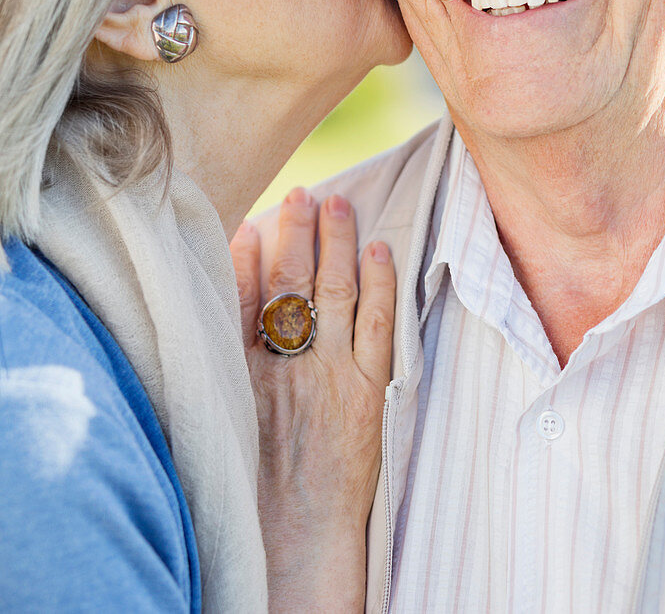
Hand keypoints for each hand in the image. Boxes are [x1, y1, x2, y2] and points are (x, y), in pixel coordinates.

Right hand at [230, 188, 395, 613]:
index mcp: (243, 373)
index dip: (250, 253)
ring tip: (340, 204)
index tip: (255, 221)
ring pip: (336, 290)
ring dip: (337, 242)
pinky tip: (380, 250)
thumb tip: (217, 316)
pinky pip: (378, 324)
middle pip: (292, 281)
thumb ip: (221, 365)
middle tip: (304, 193)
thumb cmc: (252, 485)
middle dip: (297, 232)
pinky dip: (380, 283)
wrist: (296, 538)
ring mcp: (332, 374)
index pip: (245, 295)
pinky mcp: (371, 390)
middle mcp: (286, 364)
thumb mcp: (223, 422)